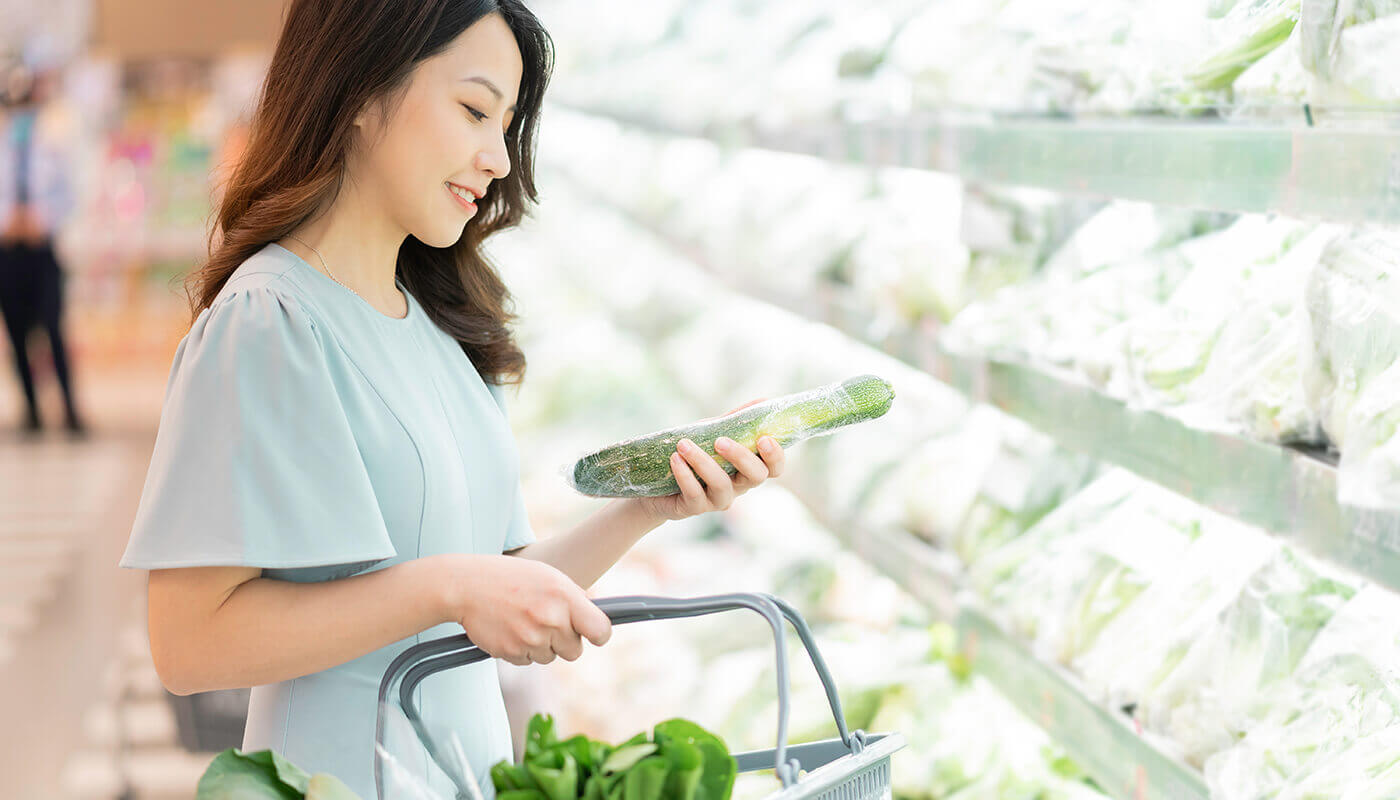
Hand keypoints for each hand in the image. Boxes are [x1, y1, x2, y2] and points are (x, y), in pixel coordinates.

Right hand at [439, 554, 611, 665]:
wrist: (466, 586)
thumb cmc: (509, 578)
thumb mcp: (547, 576)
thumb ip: (572, 597)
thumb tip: (592, 619)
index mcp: (565, 596)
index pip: (600, 630)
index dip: (598, 635)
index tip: (592, 634)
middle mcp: (551, 619)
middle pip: (574, 651)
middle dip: (564, 641)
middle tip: (546, 622)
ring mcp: (531, 638)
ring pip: (550, 657)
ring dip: (541, 645)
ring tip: (523, 621)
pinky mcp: (511, 652)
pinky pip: (527, 661)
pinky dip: (521, 650)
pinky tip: (510, 628)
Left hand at [635, 397, 787, 522]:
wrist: (657, 480)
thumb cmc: (694, 453)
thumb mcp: (714, 433)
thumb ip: (737, 421)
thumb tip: (763, 401)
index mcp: (748, 469)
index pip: (774, 469)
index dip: (775, 456)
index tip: (764, 438)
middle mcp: (738, 487)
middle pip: (755, 477)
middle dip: (741, 457)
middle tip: (720, 440)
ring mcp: (717, 500)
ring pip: (721, 485)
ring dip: (703, 462)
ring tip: (683, 444)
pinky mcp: (694, 508)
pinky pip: (694, 494)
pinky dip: (685, 475)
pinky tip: (675, 459)